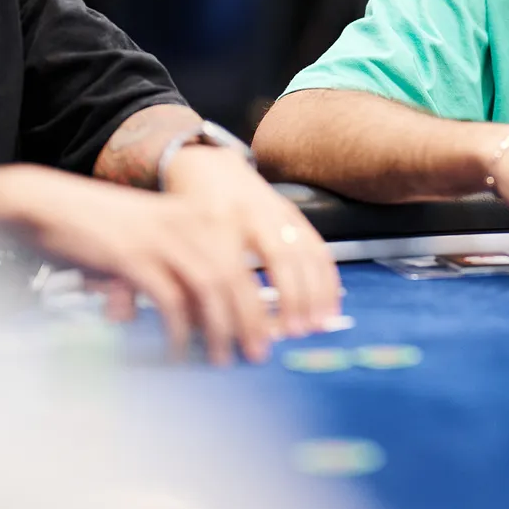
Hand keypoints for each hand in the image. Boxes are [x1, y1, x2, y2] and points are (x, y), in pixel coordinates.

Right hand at [0, 164, 279, 364]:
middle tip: (256, 353)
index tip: (271, 330)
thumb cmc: (100, 231)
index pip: (244, 260)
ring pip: (209, 288)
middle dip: (251, 320)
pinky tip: (176, 352)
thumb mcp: (150, 243)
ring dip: (219, 329)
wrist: (48, 205)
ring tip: (220, 359)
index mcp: (197, 215)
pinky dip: (177, 330)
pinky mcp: (133, 256)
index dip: (262, 298)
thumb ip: (180, 274)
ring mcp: (161, 237)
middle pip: (235, 276)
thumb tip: (205, 320)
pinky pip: (169, 300)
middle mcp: (187, 222)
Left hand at [162, 146, 341, 341]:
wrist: (207, 166)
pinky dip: (327, 276)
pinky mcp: (293, 212)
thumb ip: (191, 283)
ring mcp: (275, 209)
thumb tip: (209, 334)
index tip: (251, 343)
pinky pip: (316, 244)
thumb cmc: (187, 215)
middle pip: (278, 258)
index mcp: (213, 221)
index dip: (244, 311)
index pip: (233, 272)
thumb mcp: (180, 244)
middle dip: (290, 299)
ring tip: (315, 325)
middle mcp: (248, 212)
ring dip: (314, 291)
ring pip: (302, 250)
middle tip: (293, 333)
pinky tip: (329, 304)